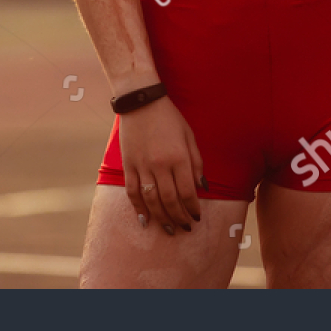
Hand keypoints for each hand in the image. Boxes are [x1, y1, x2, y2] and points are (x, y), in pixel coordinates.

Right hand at [118, 96, 204, 234]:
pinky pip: (133, 191)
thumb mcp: (189, 136)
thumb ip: (196, 163)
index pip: (187, 192)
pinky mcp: (128, 164)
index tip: (197, 217)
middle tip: (185, 228)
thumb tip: (202, 188)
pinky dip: (138, 207)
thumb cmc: (169, 117)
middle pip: (170, 200)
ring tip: (169, 228)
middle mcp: (160, 165)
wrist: (140, 101)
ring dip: (161, 218)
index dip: (193, 208)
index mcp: (179, 157)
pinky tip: (145, 219)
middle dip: (179, 218)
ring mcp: (142, 165)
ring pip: (151, 200)